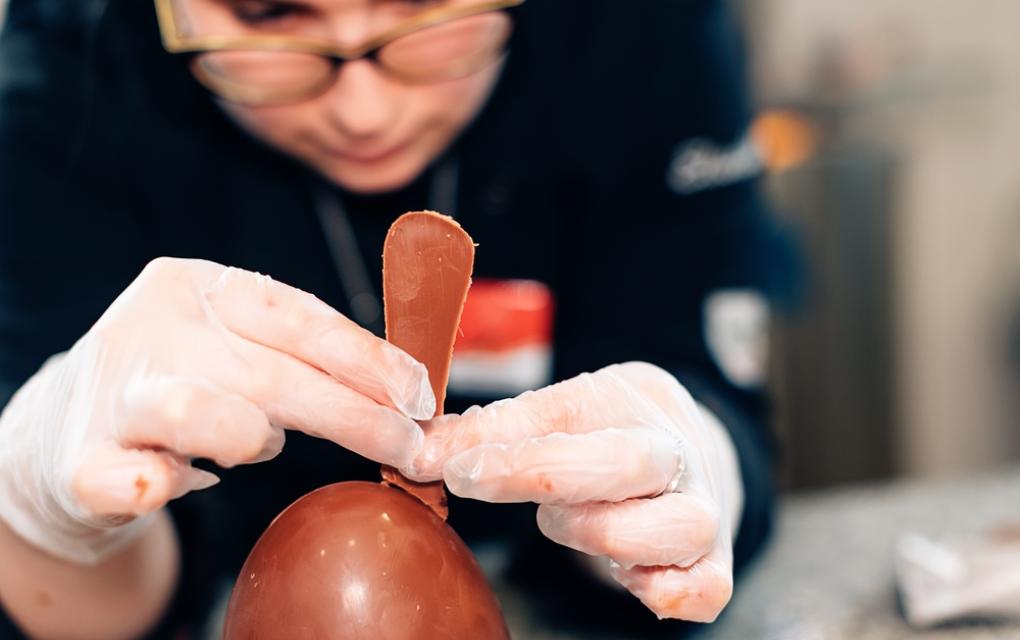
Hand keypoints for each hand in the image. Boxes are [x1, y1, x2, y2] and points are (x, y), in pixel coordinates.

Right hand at [0, 257, 433, 563]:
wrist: (71, 425)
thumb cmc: (186, 380)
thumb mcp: (240, 345)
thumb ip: (305, 358)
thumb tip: (407, 393)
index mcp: (198, 287)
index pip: (296, 315)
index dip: (365, 356)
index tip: (419, 393)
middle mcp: (151, 328)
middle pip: (267, 371)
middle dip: (353, 414)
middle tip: (408, 447)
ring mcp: (111, 395)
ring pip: (192, 411)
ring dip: (252, 440)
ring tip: (263, 448)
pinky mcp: (79, 462)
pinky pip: (118, 476)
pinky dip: (151, 482)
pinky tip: (171, 482)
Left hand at [402, 362, 742, 621]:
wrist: (687, 450)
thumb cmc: (612, 427)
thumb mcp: (557, 411)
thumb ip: (491, 431)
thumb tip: (417, 454)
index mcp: (640, 405)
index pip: (573, 420)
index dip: (508, 449)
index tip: (451, 466)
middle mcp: (682, 459)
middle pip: (623, 465)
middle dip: (537, 476)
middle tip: (472, 480)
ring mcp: (705, 517)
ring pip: (666, 532)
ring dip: (598, 534)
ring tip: (565, 519)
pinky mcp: (715, 570)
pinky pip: (700, 593)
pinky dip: (660, 591)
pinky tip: (626, 574)